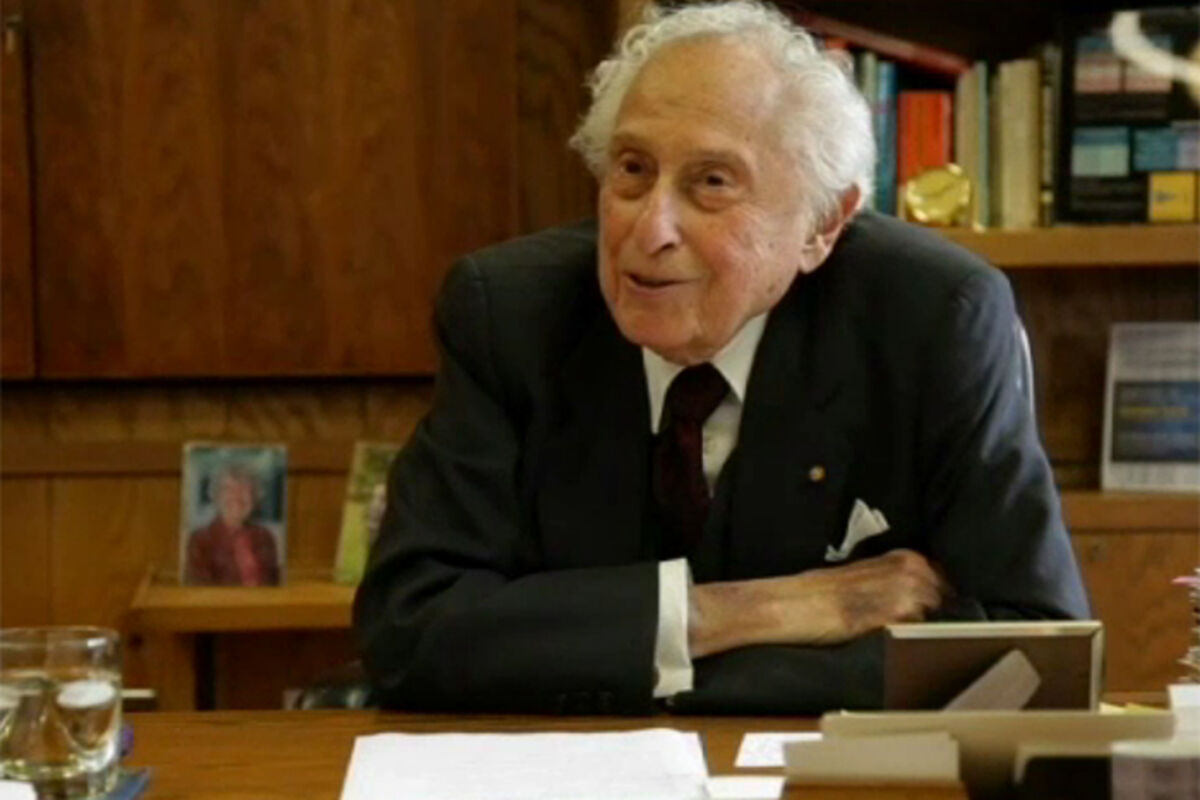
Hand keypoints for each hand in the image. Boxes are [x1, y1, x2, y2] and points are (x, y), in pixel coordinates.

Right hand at [689, 549, 951, 657]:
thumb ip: (899, 583)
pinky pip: (925, 636)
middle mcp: (914, 570)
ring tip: (901, 640)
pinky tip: (894, 644)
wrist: (795, 605)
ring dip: (928, 632)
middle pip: (949, 603)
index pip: (947, 583)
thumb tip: (927, 605)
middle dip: (938, 618)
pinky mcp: (901, 617)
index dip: (941, 602)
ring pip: (940, 622)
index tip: (933, 616)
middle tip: (915, 633)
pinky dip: (915, 643)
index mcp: (907, 557)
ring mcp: (911, 593)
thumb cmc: (822, 593)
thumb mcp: (866, 576)